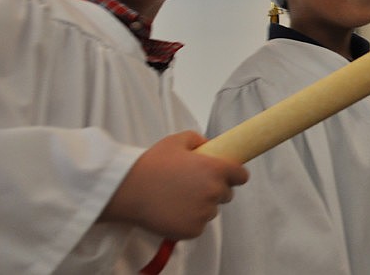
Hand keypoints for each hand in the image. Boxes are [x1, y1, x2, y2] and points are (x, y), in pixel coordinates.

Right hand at [101, 130, 248, 238]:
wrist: (128, 189)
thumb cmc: (152, 164)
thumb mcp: (175, 141)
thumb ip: (198, 139)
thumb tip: (209, 146)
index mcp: (214, 169)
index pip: (242, 176)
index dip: (235, 175)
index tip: (228, 176)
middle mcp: (214, 192)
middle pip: (227, 194)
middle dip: (215, 189)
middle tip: (194, 185)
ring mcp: (204, 213)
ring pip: (212, 210)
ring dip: (202, 206)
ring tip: (178, 197)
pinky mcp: (193, 230)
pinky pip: (198, 225)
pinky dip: (190, 220)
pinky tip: (173, 210)